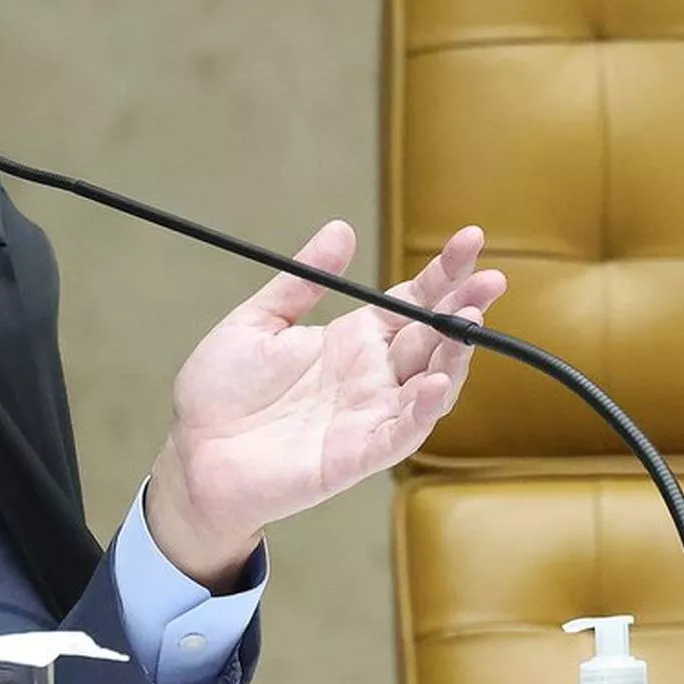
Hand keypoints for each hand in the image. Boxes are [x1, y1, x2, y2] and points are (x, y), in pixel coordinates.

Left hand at [144, 223, 506, 589]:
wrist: (192, 453)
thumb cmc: (221, 393)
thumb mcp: (257, 322)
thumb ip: (301, 279)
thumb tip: (340, 229)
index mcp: (351, 340)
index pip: (411, 302)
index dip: (442, 274)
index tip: (469, 239)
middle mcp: (370, 376)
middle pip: (432, 338)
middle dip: (464, 308)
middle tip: (492, 279)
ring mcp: (369, 415)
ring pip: (431, 384)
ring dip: (455, 355)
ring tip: (471, 322)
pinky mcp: (356, 454)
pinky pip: (400, 431)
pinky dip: (423, 409)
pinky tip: (437, 382)